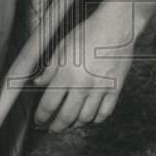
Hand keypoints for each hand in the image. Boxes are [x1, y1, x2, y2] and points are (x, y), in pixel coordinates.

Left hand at [33, 10, 134, 131]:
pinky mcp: (115, 89)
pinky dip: (96, 119)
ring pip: (85, 118)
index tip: (39, 120)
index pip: (49, 104)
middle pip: (66, 116)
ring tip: (70, 124)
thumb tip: (38, 82)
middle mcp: (82, 84)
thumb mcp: (63, 46)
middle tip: (52, 128)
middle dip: (56, 126)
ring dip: (75, 124)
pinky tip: (90, 117)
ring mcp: (100, 88)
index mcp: (66, 73)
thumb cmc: (88, 32)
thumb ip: (50, 68)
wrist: (116, 26)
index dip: (42, 116)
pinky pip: (104, 113)